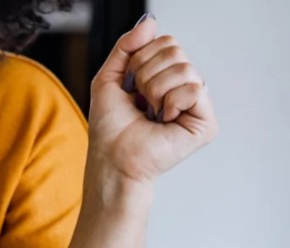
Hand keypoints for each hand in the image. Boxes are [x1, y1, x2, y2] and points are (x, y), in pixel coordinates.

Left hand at [88, 15, 217, 191]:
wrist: (112, 157)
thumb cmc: (110, 126)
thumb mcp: (109, 77)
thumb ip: (126, 47)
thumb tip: (150, 22)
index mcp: (165, 76)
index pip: (166, 42)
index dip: (140, 58)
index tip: (130, 85)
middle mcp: (184, 87)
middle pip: (176, 51)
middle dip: (146, 74)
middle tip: (140, 99)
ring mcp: (197, 105)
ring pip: (184, 69)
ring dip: (155, 90)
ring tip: (150, 111)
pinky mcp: (206, 122)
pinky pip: (195, 89)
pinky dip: (171, 102)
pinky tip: (164, 119)